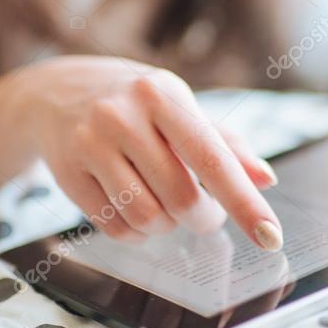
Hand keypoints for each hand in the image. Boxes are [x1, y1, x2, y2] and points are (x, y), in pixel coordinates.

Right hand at [17, 56, 282, 248]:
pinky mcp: (67, 172)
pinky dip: (137, 233)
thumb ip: (225, 144)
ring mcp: (91, 143)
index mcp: (163, 95)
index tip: (270, 236)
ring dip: (167, 227)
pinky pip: (115, 228)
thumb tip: (266, 179)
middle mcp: (124, 115)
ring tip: (166, 207)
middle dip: (202, 218)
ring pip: (148, 218)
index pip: (212, 157)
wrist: (57, 91)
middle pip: (181, 197)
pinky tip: (135, 210)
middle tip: (204, 213)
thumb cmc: (136, 104)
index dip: (244, 202)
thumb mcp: (180, 108)